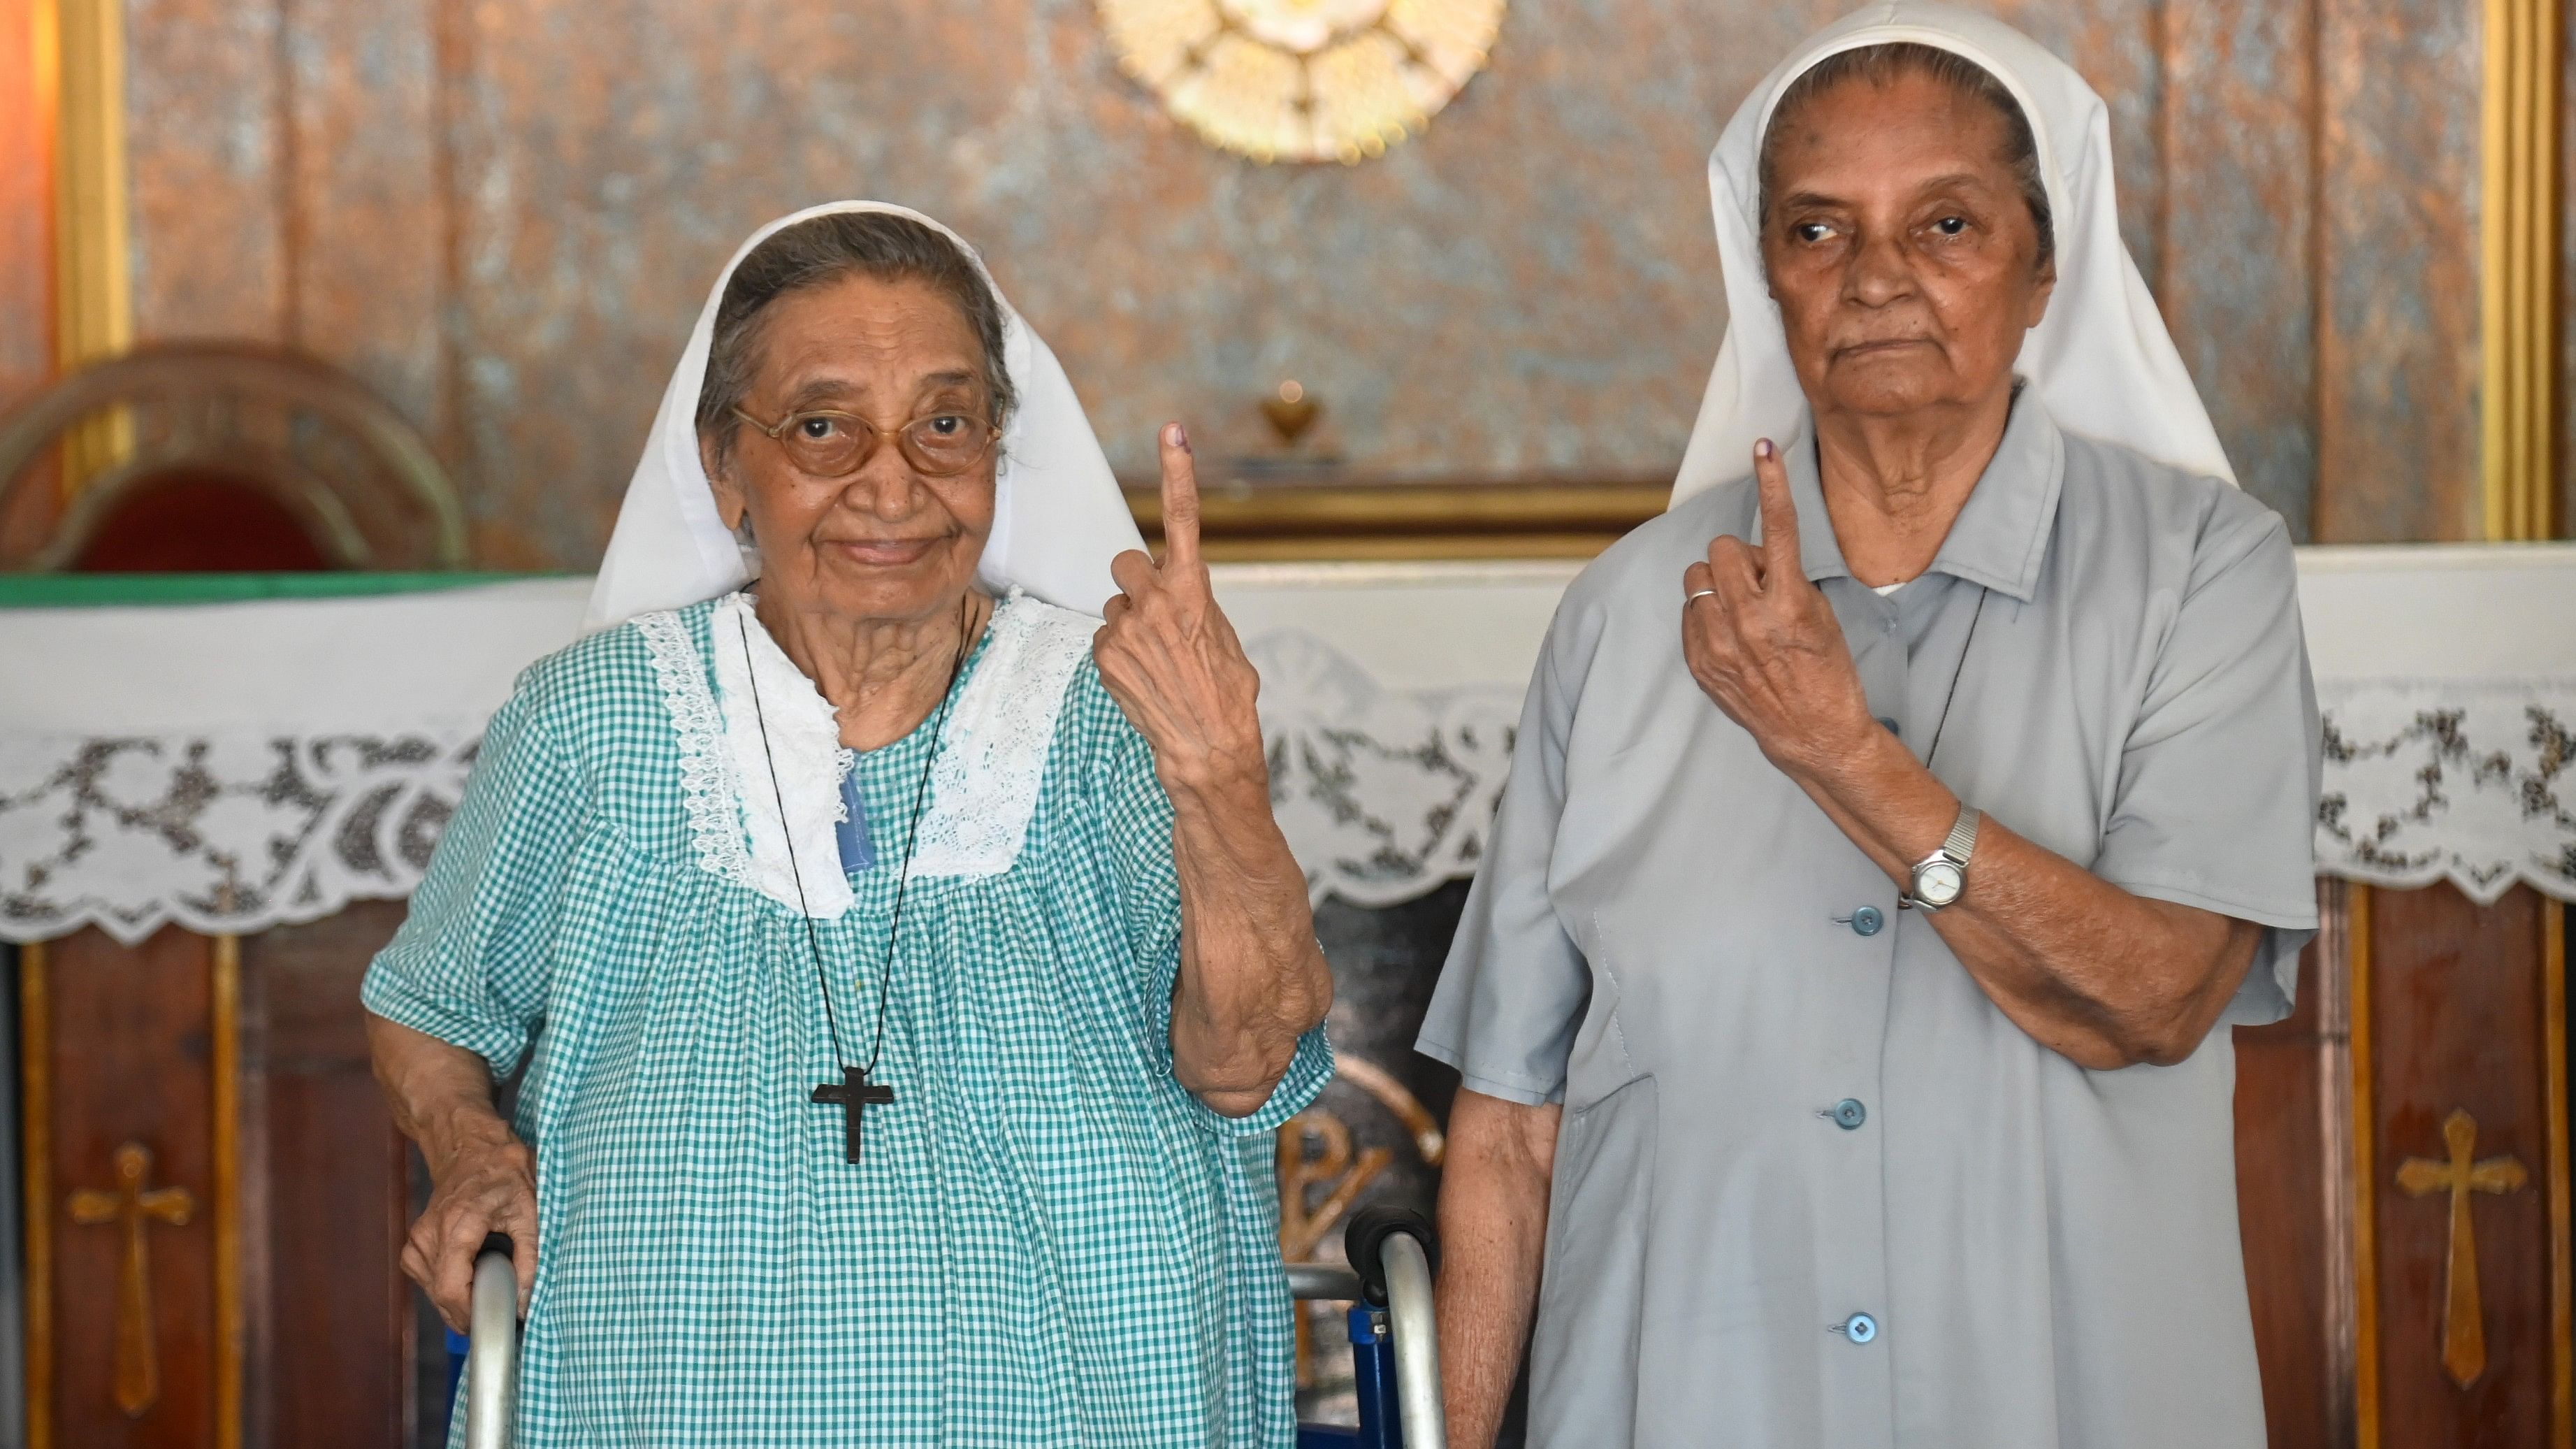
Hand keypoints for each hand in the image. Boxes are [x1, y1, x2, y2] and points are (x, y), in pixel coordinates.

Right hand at [401, 1121, 537, 1332]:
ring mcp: (416, 1241)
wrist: (472, 1149)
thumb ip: (530, 1257)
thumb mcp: (531, 1210)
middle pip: (441, 1297)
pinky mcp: (414, 1246)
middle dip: (472, 1311)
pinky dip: (450, 1287)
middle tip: (502, 1308)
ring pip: (434, 1293)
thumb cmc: (505, 1173)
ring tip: (489, 1284)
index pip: (451, 1289)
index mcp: (457, 1225)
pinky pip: (428, 1282)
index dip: (472, 1315)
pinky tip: (471, 1273)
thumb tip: (524, 1301)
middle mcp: (428, 1235)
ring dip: (461, 1300)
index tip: (498, 1322)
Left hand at [1096, 423, 1266, 797]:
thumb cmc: (1225, 696)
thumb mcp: (1225, 639)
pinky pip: (1106, 638)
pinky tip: (1143, 676)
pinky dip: (1120, 654)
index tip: (1173, 430)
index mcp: (1195, 589)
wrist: (1206, 748)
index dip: (1178, 470)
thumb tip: (1183, 598)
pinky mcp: (1105, 655)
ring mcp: (1126, 628)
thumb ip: (1199, 605)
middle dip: (1138, 583)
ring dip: (1131, 625)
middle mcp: (1157, 601)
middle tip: (1156, 614)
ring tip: (1157, 660)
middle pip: (1127, 563)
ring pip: (1116, 606)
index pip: (1183, 517)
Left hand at [1681, 438, 1876, 779]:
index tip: (1764, 447)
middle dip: (1739, 559)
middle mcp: (1749, 620)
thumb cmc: (1825, 671)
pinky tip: (1730, 637)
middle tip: (1760, 585)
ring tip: (1741, 610)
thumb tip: (1754, 556)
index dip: (1772, 482)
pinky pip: (1688, 612)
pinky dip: (1706, 615)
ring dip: (1717, 584)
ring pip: (1697, 578)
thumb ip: (1786, 578)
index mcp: (1788, 603)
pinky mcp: (1699, 663)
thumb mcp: (1821, 615)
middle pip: (1721, 548)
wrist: (1813, 733)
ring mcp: (1719, 644)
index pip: (1777, 528)